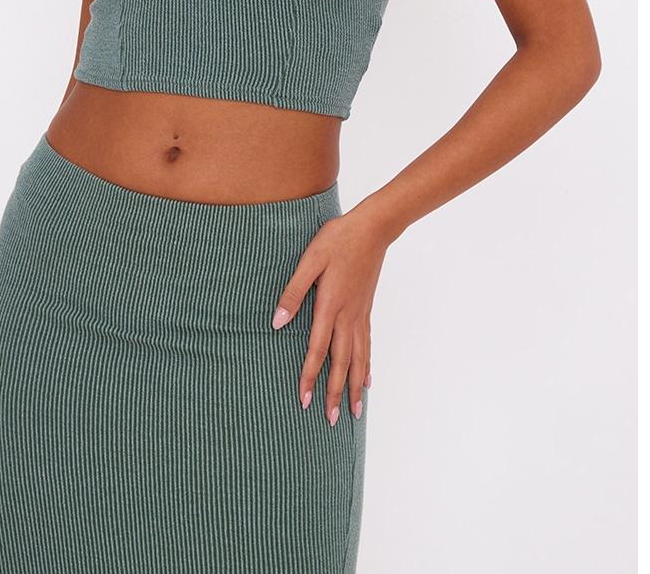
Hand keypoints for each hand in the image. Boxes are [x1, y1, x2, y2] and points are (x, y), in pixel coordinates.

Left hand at [270, 207, 388, 424]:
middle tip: (331, 422)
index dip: (310, 377)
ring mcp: (360, 315)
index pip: (318, 350)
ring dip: (354, 387)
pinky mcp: (366, 310)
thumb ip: (293, 292)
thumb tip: (277, 322)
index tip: (304, 401)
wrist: (372, 229)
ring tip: (354, 412)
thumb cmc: (337, 240)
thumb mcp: (309, 260)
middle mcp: (348, 316)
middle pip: (341, 363)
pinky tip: (367, 380)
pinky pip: (367, 346)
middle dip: (335, 393)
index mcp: (331, 306)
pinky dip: (366, 366)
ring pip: (358, 359)